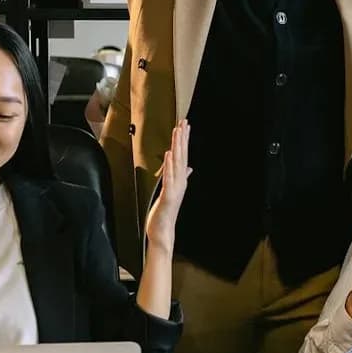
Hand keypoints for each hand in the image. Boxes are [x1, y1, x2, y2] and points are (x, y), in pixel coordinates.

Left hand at [143, 120, 189, 254]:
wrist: (163, 231)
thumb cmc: (166, 212)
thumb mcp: (172, 191)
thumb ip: (180, 178)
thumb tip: (188, 168)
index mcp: (180, 180)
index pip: (183, 156)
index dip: (184, 140)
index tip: (185, 125)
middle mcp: (180, 182)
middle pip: (182, 156)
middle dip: (182, 138)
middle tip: (184, 121)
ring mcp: (175, 188)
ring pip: (178, 163)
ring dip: (178, 147)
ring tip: (178, 132)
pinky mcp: (168, 196)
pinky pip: (170, 178)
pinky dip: (170, 165)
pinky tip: (170, 154)